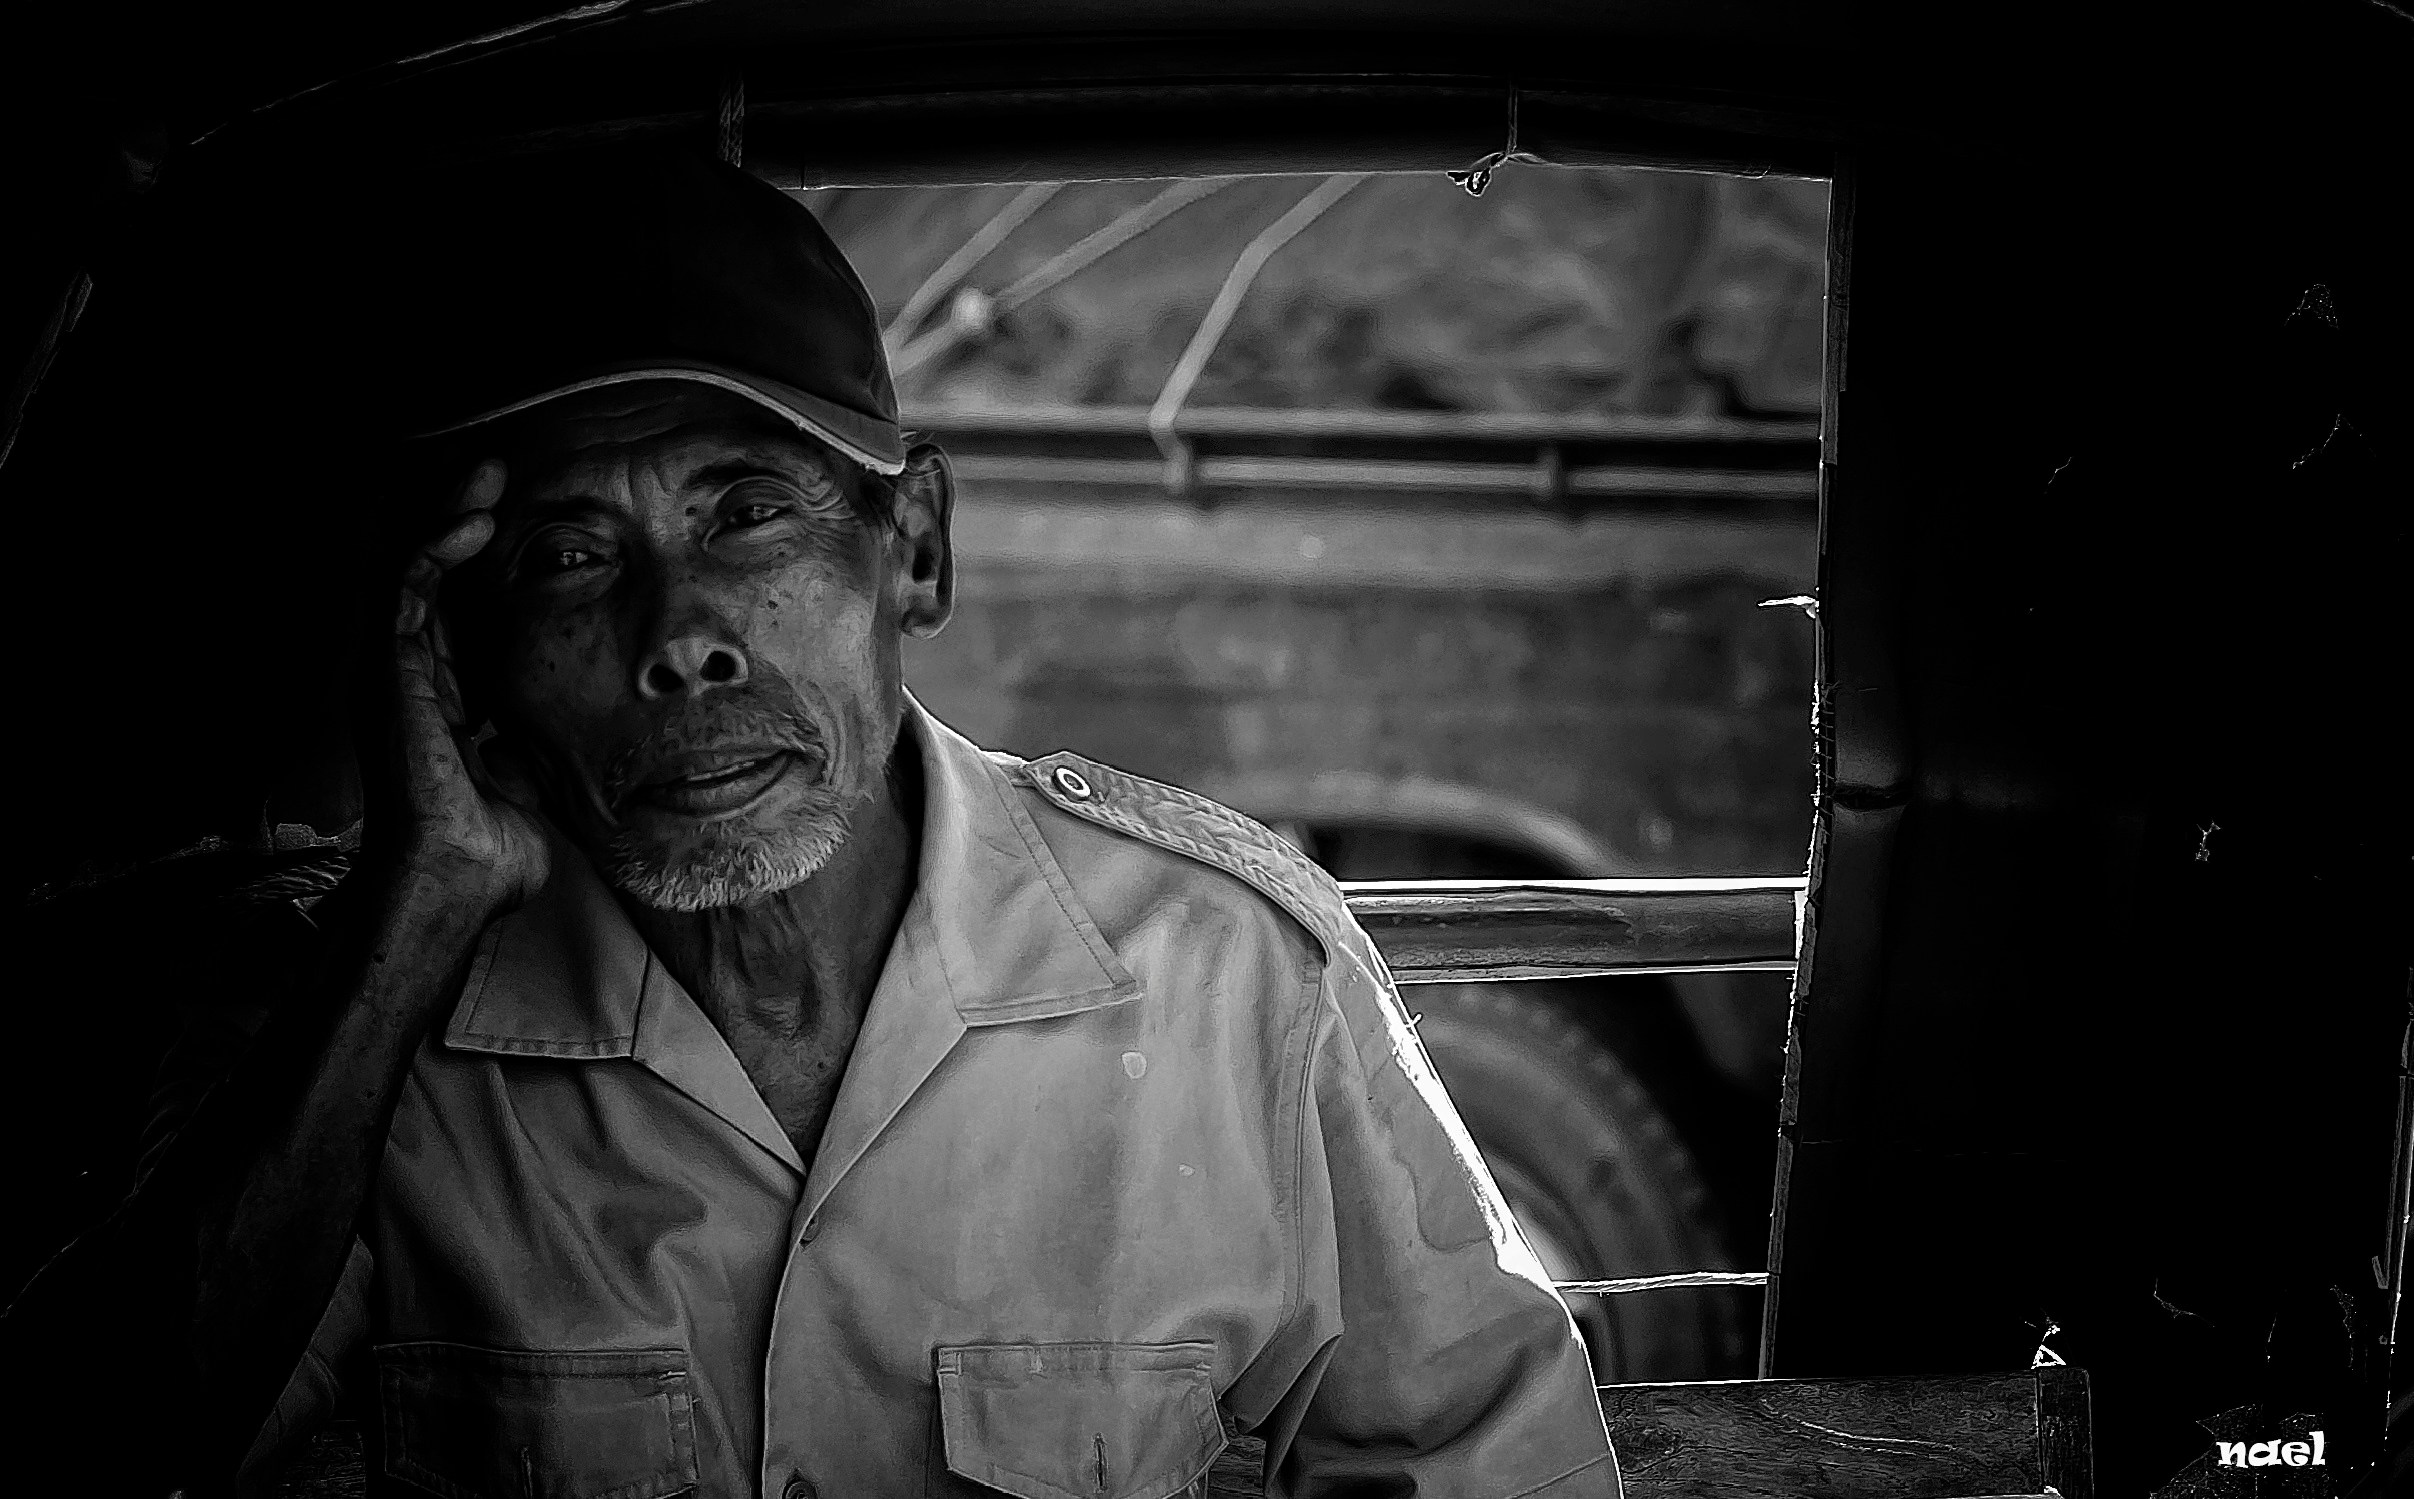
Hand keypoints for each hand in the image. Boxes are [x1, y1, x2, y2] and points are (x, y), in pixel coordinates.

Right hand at [390, 460, 549, 916]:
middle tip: (494, 479)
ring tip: (483, 478)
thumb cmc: (493, 851)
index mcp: (438, 701)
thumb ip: (536, 753)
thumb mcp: (527, 781)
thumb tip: (561, 747)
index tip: (516, 526)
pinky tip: (470, 522)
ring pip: (407, 570)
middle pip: (423, 579)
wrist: (458, 876)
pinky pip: (402, 590)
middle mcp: (406, 679)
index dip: (474, 566)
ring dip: (443, 517)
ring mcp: (391, 673)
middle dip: (455, 523)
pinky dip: (433, 549)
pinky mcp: (387, 671)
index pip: (450, 612)